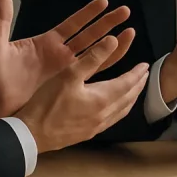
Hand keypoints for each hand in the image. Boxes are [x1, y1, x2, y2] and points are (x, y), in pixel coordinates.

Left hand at [0, 0, 134, 119]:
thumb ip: (1, 20)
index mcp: (47, 42)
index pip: (73, 23)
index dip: (88, 13)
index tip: (104, 1)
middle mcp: (61, 54)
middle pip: (90, 35)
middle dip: (108, 23)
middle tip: (126, 12)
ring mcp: (67, 71)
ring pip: (96, 54)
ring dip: (113, 43)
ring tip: (131, 32)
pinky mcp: (70, 86)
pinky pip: (93, 74)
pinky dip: (107, 66)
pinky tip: (121, 60)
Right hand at [15, 36, 149, 152]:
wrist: (30, 135)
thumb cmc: (47, 104)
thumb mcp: (69, 75)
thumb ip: (92, 57)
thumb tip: (113, 41)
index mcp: (102, 99)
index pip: (127, 83)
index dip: (137, 73)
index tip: (145, 65)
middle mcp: (104, 115)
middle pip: (128, 98)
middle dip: (138, 85)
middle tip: (144, 75)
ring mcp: (96, 126)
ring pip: (122, 110)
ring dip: (131, 98)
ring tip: (134, 89)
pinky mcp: (87, 134)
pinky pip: (112, 119)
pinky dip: (120, 109)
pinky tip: (114, 108)